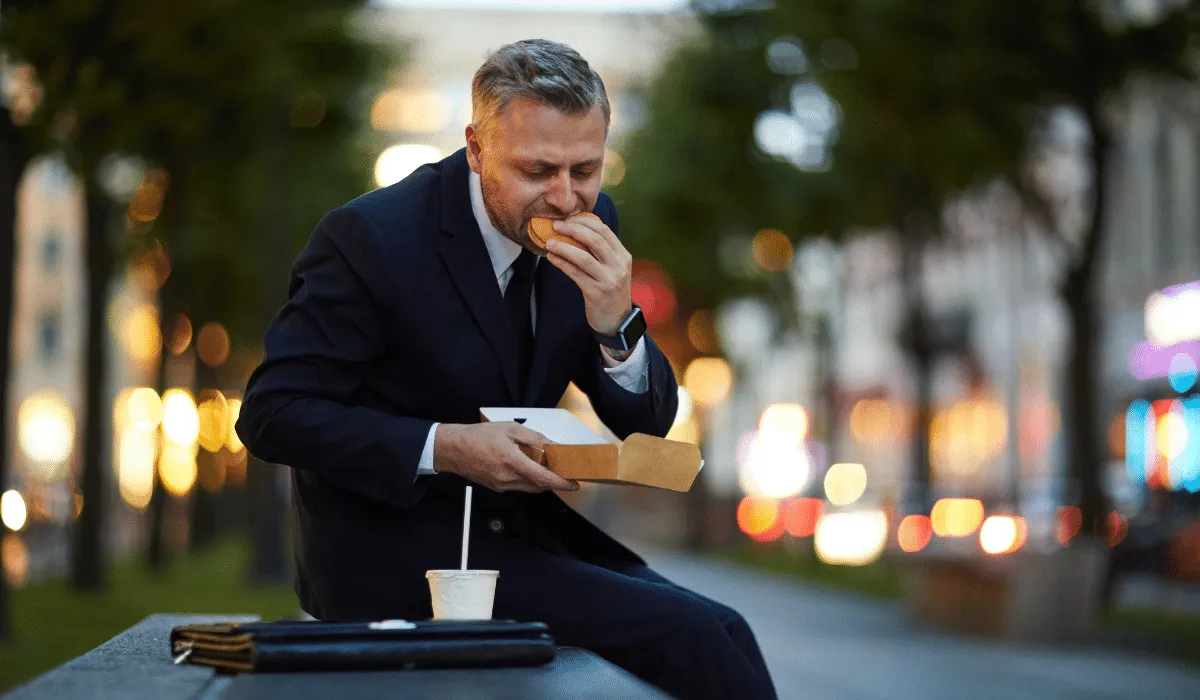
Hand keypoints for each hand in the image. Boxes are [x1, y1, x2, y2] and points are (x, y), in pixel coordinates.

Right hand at [433, 422, 579, 492]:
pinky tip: (524, 467)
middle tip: (559, 469)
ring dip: (539, 480)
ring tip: (541, 465)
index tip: (574, 484)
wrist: (452, 449)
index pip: (542, 478)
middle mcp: (507, 478)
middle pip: (539, 485)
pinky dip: (526, 479)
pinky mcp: (496, 488)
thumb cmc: (478, 436)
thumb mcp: (509, 429)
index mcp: (511, 461)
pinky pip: (518, 486)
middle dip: (552, 479)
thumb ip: (533, 438)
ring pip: (529, 487)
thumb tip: (551, 446)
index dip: (561, 483)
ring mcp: (501, 485)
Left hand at [545, 213, 632, 336]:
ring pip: (584, 257)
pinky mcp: (596, 293)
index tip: (568, 218)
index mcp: (623, 256)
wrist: (617, 321)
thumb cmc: (610, 291)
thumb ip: (601, 251)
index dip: (584, 221)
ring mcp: (608, 280)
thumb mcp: (613, 268)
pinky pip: (575, 273)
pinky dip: (562, 263)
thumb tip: (578, 229)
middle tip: (556, 225)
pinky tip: (551, 257)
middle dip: (573, 229)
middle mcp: (618, 266)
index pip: (604, 230)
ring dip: (564, 247)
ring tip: (549, 242)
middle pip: (595, 240)